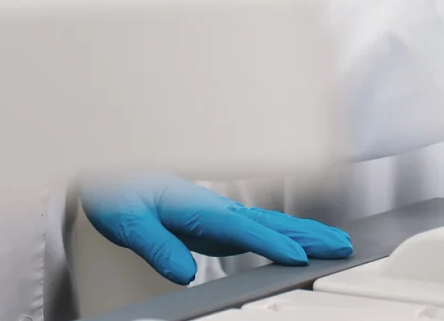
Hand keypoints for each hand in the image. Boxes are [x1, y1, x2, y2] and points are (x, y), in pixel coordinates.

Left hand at [80, 176, 351, 285]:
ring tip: (332, 242)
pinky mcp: (209, 220)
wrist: (102, 172)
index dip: (271, 243)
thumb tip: (184, 271)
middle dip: (306, 233)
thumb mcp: (127, 222)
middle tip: (341, 245)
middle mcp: (210, 206)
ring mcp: (213, 212)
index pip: (241, 228)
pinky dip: (279, 235)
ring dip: (301, 232)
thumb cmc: (114, 191)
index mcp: (195, 205)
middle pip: (266, 221)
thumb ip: (156, 246)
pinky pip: (253, 228)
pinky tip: (290, 244)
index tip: (299, 256)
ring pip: (265, 223)